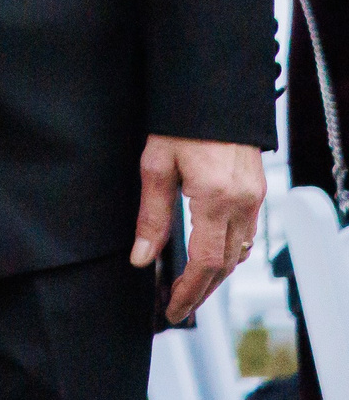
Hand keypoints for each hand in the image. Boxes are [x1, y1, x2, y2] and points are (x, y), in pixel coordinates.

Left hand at [132, 134, 265, 323]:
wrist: (210, 91)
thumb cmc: (178, 122)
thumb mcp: (155, 166)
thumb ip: (152, 216)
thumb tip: (142, 258)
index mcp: (215, 198)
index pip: (205, 262)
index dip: (188, 290)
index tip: (172, 308)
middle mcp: (242, 203)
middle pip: (225, 265)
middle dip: (201, 291)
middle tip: (177, 308)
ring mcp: (255, 197)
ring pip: (239, 252)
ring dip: (216, 275)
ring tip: (189, 289)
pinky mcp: (257, 190)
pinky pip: (246, 234)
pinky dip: (229, 253)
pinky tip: (211, 258)